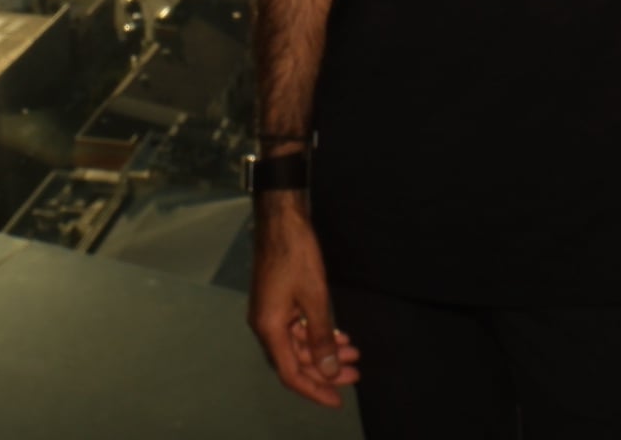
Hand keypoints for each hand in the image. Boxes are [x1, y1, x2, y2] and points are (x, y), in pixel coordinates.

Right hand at [247, 197, 360, 407]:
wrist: (281, 220)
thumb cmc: (296, 254)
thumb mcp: (315, 298)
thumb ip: (321, 337)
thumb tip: (330, 370)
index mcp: (269, 328)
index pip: (291, 373)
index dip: (315, 389)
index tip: (338, 400)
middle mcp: (265, 325)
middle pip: (295, 361)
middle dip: (326, 370)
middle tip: (356, 373)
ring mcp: (270, 313)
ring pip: (298, 344)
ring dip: (324, 351)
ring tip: (353, 353)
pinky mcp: (277, 302)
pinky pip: (297, 328)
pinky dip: (317, 334)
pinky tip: (338, 334)